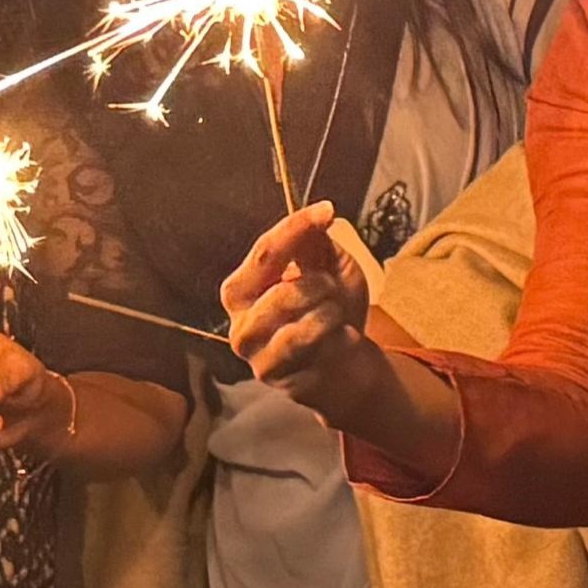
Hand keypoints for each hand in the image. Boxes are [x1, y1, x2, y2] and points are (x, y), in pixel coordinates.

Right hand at [222, 203, 384, 424]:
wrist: (347, 367)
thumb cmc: (331, 313)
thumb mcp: (330, 269)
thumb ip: (316, 244)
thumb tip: (317, 214)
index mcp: (244, 288)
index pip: (265, 252)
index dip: (295, 228)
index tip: (325, 211)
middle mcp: (240, 321)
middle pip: (281, 290)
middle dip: (318, 284)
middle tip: (331, 289)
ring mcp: (255, 353)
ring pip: (297, 319)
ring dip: (328, 310)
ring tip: (334, 315)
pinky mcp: (275, 376)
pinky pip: (309, 344)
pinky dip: (334, 334)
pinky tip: (339, 338)